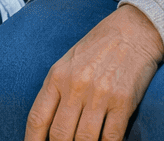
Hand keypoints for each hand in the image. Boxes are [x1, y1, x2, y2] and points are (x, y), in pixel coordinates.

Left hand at [24, 5, 163, 140]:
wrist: (131, 32)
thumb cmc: (95, 51)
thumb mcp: (66, 65)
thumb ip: (56, 93)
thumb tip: (46, 127)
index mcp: (56, 77)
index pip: (38, 118)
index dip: (33, 140)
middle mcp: (75, 86)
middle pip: (60, 134)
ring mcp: (100, 95)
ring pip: (85, 139)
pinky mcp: (123, 102)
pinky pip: (111, 137)